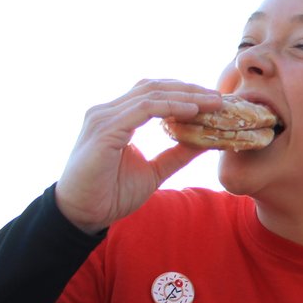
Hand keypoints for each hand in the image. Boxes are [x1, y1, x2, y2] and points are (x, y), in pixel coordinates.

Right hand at [54, 80, 223, 233]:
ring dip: (186, 96)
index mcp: (117, 118)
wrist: (82, 215)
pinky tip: (192, 110)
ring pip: (152, 94)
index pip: (154, 94)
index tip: (214, 100)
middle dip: (190, 90)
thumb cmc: (111, 194)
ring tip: (213, 101)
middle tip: (220, 96)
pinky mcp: (105, 130)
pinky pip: (144, 109)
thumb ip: (177, 154)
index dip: (184, 93)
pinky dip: (171, 107)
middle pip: (155, 88)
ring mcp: (104, 118)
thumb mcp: (155, 171)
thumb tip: (206, 143)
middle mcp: (108, 112)